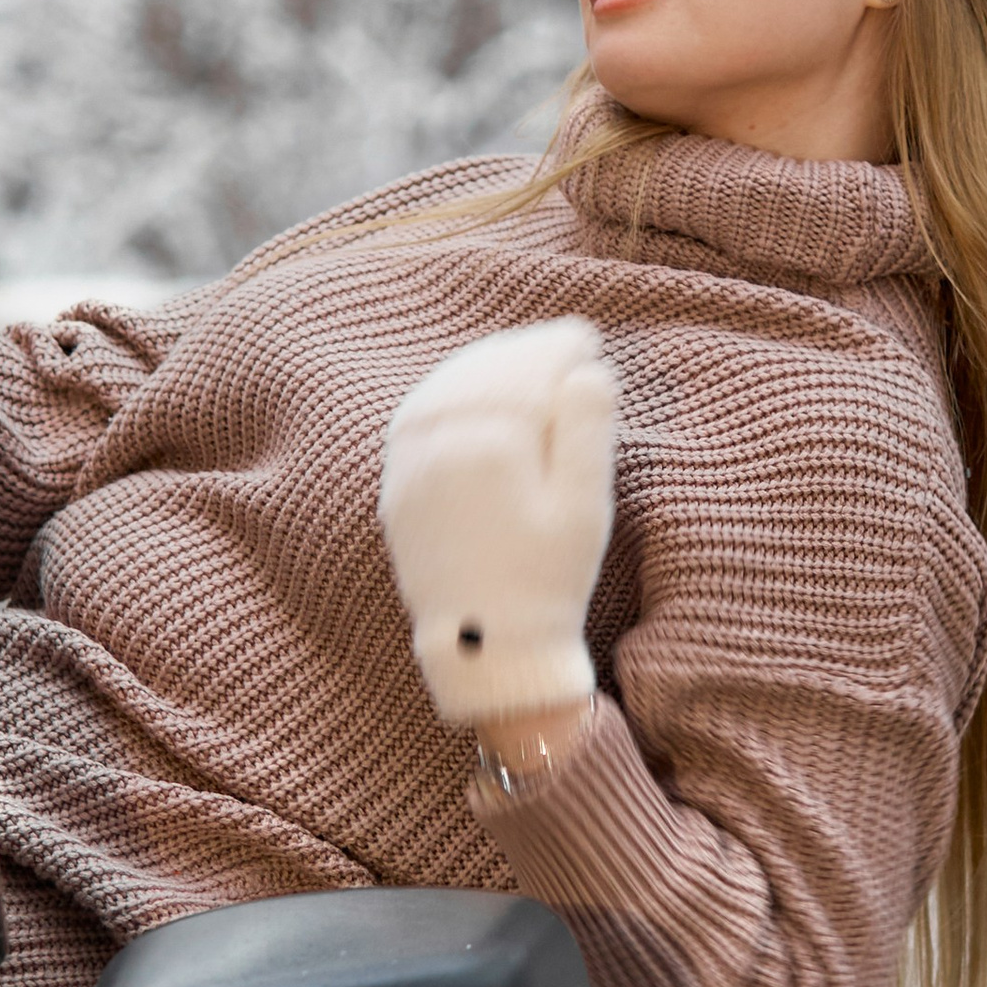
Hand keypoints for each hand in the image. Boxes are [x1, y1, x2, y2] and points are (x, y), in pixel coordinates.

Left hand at [378, 318, 617, 726]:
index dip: (561, 346)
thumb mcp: (585, 509)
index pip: (528, 368)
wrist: (487, 647)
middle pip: (485, 370)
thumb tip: (588, 371)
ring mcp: (411, 468)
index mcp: (492, 444)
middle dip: (525, 351)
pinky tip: (468, 393)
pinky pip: (414, 419)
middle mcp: (442, 446)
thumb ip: (587, 432)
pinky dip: (445, 393)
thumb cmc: (549, 581)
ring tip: (521, 362)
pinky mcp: (397, 492)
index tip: (589, 339)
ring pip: (445, 388)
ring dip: (484, 365)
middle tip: (562, 345)